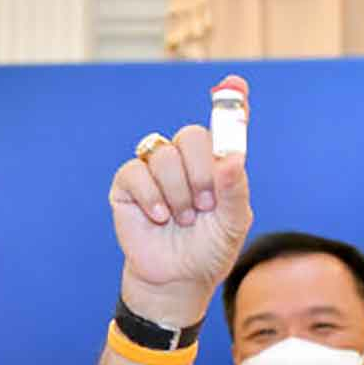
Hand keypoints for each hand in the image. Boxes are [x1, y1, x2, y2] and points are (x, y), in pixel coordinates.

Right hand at [109, 76, 253, 326]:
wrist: (178, 280)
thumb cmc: (209, 251)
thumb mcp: (232, 223)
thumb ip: (235, 189)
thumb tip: (233, 157)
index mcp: (215, 164)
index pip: (224, 125)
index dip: (230, 102)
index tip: (234, 84)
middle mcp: (185, 160)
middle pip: (191, 135)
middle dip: (200, 172)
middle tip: (206, 203)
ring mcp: (155, 169)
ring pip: (163, 154)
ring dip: (178, 193)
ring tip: (183, 220)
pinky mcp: (127, 184)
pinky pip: (136, 171)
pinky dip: (151, 197)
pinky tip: (160, 218)